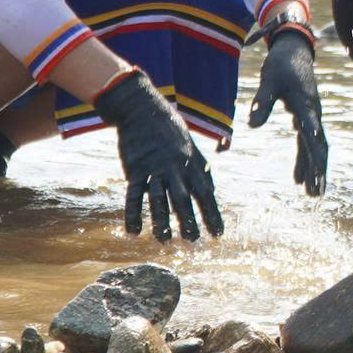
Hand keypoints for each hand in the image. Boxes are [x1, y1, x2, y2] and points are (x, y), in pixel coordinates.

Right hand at [96, 69, 224, 239]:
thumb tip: (210, 190)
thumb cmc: (169, 130)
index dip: (212, 214)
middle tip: (193, 242)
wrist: (144, 110)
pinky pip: (134, 195)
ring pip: (159, 200)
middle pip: (184, 199)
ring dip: (162, 222)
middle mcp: (176, 168)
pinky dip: (133, 214)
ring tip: (165, 242)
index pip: (206, 193)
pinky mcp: (135, 169)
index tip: (219, 234)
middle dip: (190, 221)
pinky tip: (134, 232)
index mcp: (192, 163)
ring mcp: (155, 169)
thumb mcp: (191, 147)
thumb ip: (199, 169)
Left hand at [248, 28, 328, 195]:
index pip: (312, 134)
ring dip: (313, 170)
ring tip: (312, 193)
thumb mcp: (269, 81)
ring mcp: (311, 117)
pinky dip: (304, 160)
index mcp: (306, 106)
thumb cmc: (282, 65)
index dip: (315, 154)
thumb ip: (262, 103)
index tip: (318, 172)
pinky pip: (307, 143)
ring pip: (314, 148)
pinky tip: (298, 177)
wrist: (294, 50)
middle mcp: (313, 114)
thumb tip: (252, 127)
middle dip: (318, 171)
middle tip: (317, 193)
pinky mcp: (305, 117)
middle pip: (319, 147)